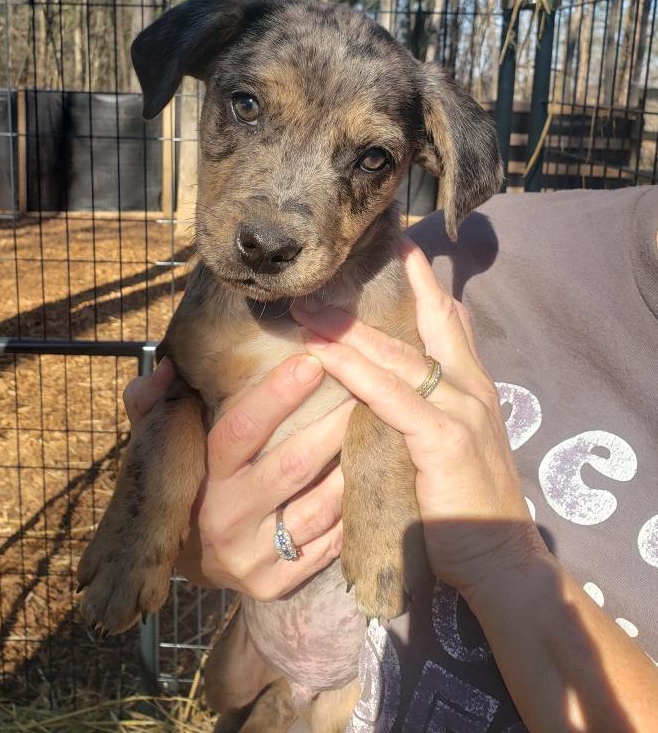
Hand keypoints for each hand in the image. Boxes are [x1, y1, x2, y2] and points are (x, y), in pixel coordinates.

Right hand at [122, 354, 354, 599]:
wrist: (192, 564)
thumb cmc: (188, 484)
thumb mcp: (161, 446)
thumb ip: (152, 402)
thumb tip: (168, 368)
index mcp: (204, 477)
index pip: (240, 429)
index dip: (277, 395)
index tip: (312, 361)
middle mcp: (226, 518)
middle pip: (290, 466)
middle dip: (332, 426)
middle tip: (366, 391)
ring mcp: (253, 557)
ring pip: (318, 507)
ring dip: (353, 466)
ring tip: (382, 431)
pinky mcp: (277, 584)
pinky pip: (328, 543)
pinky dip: (354, 510)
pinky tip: (375, 480)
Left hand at [291, 238, 547, 598]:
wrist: (502, 560)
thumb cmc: (469, 507)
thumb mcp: (453, 446)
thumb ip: (430, 410)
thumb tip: (393, 388)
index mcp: (474, 387)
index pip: (449, 320)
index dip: (424, 283)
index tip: (400, 249)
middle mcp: (470, 387)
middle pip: (422, 323)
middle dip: (379, 292)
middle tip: (336, 268)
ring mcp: (459, 409)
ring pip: (395, 355)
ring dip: (346, 330)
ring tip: (307, 309)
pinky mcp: (442, 437)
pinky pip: (387, 395)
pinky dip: (353, 371)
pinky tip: (324, 354)